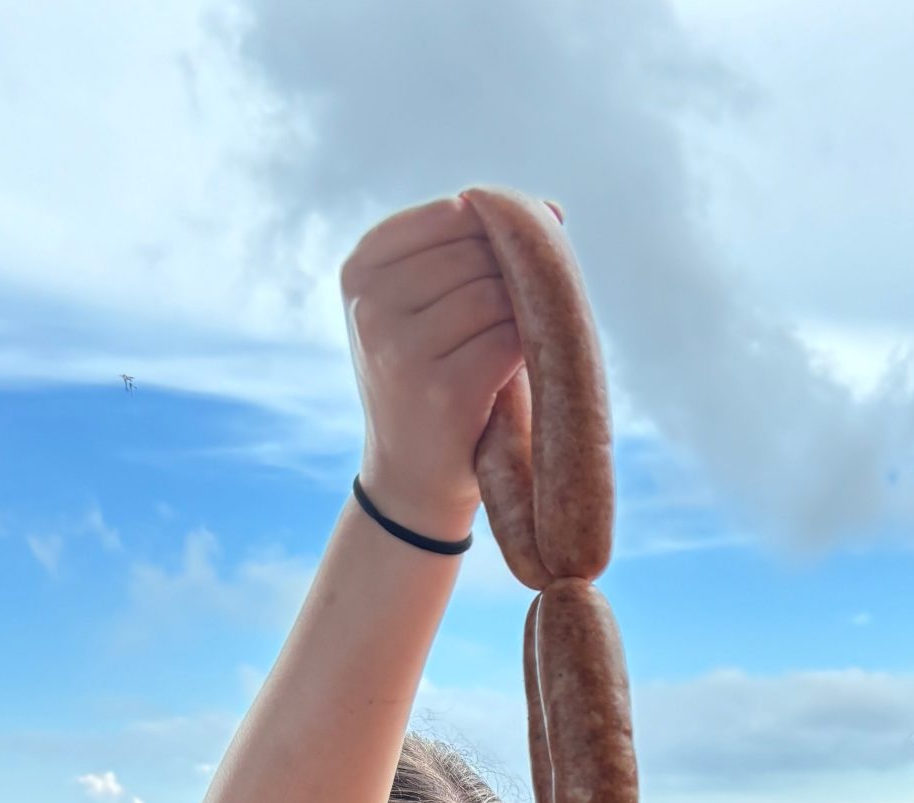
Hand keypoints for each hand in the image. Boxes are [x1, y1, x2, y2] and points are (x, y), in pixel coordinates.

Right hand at [341, 196, 521, 540]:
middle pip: (478, 251)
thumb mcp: (422, 308)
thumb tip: (551, 210)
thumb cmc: (427, 381)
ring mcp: (403, 348)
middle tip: (530, 309)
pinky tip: (524, 366)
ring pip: (497, 293)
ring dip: (527, 313)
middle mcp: (373, 304)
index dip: (499, 227)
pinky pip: (510, 340)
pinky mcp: (443, 390)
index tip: (526, 255)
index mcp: (361, 269)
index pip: (450, 214)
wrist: (410, 482)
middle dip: (518, 273)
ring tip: (523, 342)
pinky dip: (530, 349)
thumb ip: (469, 253)